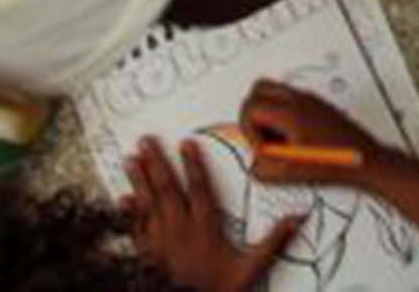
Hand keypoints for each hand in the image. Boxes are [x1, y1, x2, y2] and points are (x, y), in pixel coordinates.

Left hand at [126, 137, 299, 291]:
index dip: (193, 165)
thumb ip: (273, 242)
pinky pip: (134, 229)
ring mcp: (159, 242)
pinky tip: (121, 200)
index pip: (199, 189)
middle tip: (146, 141)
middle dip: (157, 163)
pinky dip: (128, 214)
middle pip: (167, 190)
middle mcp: (179, 230)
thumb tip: (297, 218)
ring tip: (131, 160)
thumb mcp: (251, 269)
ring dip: (138, 181)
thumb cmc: (217, 290)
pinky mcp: (145, 255)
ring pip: (147, 205)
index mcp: (204, 229)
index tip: (186, 143)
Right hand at [241, 81, 383, 189]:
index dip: (248, 131)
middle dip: (252, 114)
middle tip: (264, 138)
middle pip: (258, 88)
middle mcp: (300, 98)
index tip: (263, 150)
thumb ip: (262, 166)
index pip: (250, 107)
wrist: (365, 160)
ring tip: (280, 140)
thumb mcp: (289, 172)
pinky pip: (290, 99)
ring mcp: (310, 99)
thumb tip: (255, 160)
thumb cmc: (334, 164)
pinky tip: (295, 139)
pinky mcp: (318, 105)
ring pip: (274, 91)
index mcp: (291, 111)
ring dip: (267, 113)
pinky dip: (283, 115)